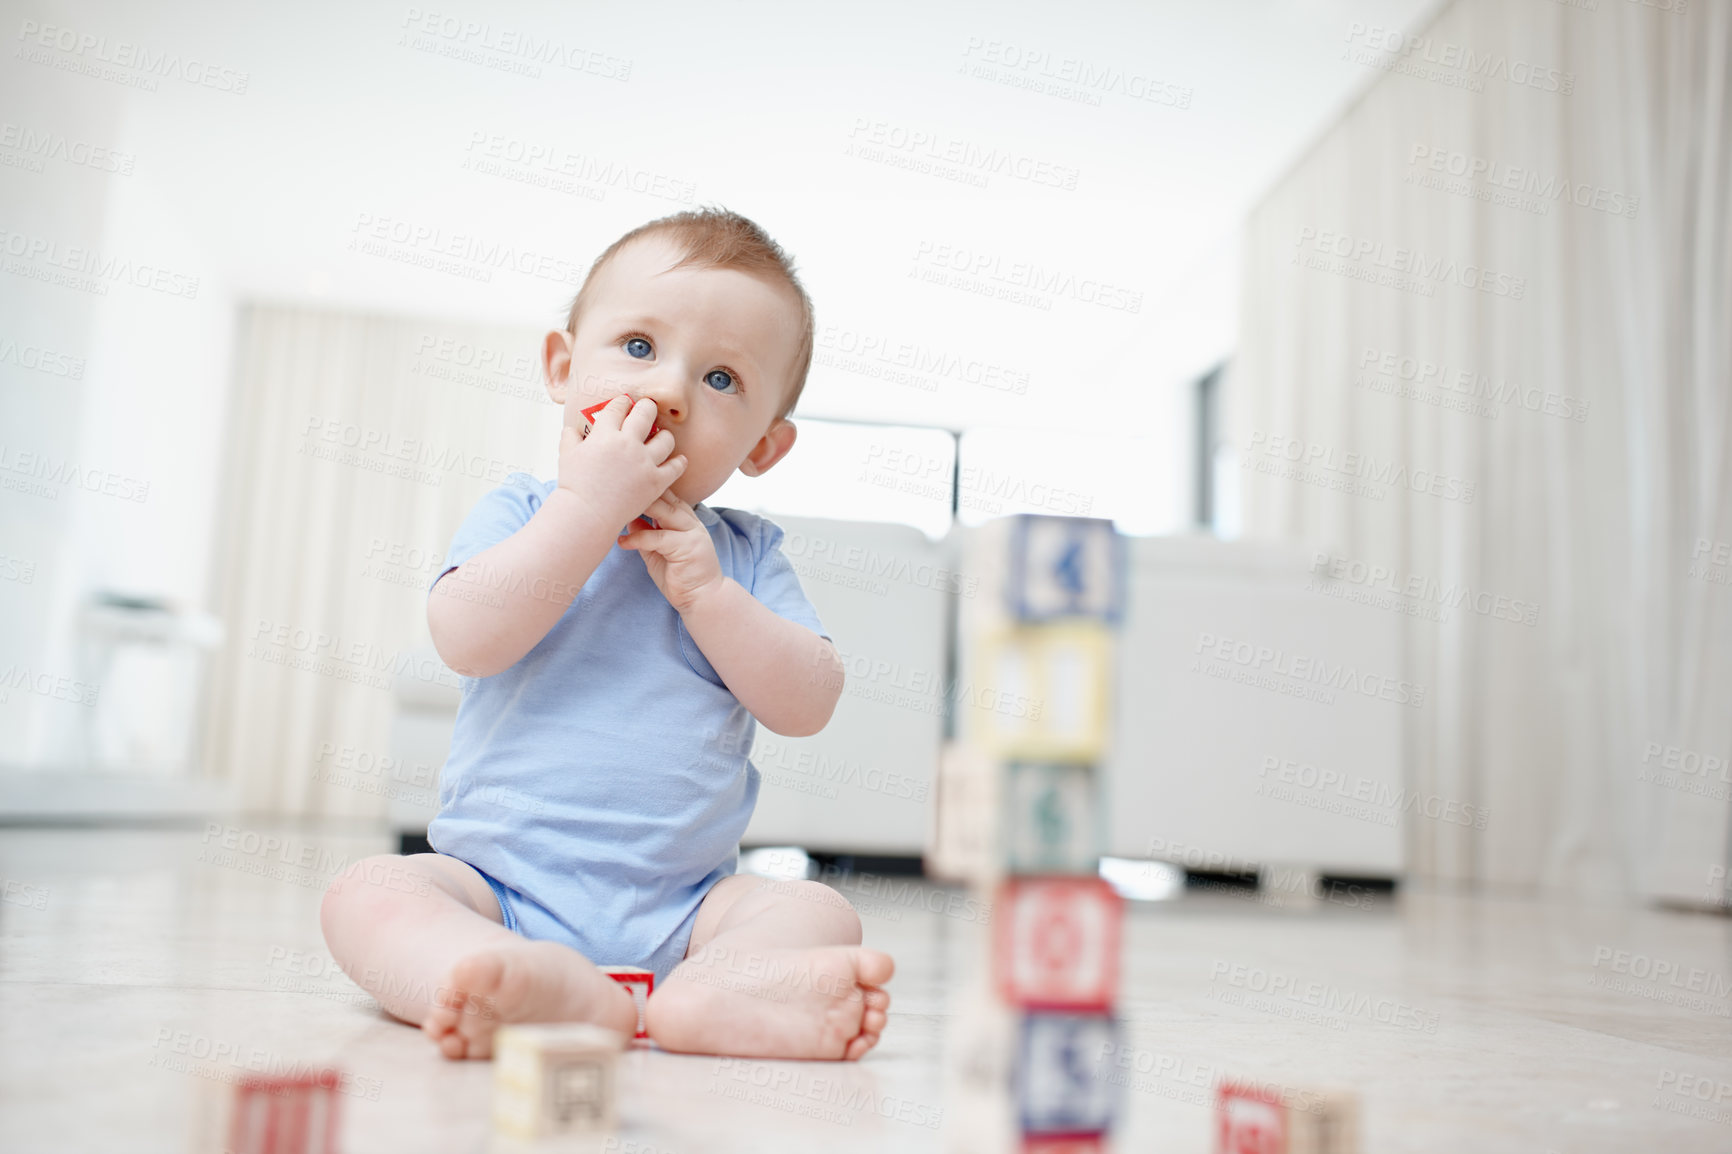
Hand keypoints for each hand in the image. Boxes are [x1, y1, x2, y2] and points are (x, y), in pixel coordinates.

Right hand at [556, 395, 685, 533]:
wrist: (586, 515)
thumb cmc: (574, 486)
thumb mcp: (566, 456)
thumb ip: (570, 438)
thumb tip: (570, 430)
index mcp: (605, 434)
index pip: (618, 407)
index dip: (622, 403)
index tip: (625, 403)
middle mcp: (627, 443)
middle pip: (646, 413)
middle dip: (647, 407)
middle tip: (648, 409)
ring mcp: (644, 462)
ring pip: (666, 438)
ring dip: (664, 436)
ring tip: (662, 438)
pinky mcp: (656, 481)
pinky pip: (675, 467)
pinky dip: (679, 462)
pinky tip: (679, 460)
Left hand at [616, 487, 725, 613]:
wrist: (703, 599)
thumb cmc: (681, 577)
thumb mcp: (658, 553)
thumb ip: (647, 535)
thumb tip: (629, 519)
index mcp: (687, 521)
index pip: (669, 496)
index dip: (651, 486)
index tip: (628, 482)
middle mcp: (691, 523)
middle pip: (667, 498)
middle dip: (645, 490)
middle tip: (619, 488)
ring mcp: (692, 534)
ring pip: (665, 511)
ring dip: (642, 507)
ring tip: (618, 507)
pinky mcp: (687, 548)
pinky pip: (658, 537)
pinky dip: (638, 538)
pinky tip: (623, 542)